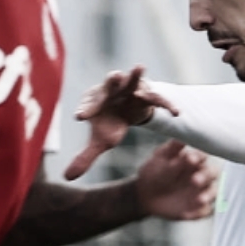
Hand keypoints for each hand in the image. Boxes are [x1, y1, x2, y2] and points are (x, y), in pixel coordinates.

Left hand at [64, 67, 178, 179]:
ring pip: (133, 81)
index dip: (85, 110)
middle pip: (110, 82)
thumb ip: (85, 157)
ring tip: (140, 67)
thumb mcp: (100, 140)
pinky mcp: (148, 95)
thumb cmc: (110, 123)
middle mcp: (113, 91)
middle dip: (113, 80)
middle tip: (115, 76)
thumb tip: (67, 178)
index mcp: (96, 100)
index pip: (88, 104)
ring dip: (136, 75)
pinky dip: (167, 105)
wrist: (128, 110)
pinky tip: (177, 114)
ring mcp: (131, 90)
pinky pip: (158, 99)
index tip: (79, 117)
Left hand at [135, 140, 217, 220]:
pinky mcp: (198, 208)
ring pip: (214, 192)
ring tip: (200, 199)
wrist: (144, 193)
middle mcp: (202, 175)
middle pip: (213, 173)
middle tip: (195, 180)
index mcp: (194, 160)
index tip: (191, 159)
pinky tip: (194, 213)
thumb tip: (183, 134)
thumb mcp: (160, 157)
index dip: (199, 157)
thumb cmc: (154, 171)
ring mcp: (201, 192)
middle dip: (206, 176)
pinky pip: (205, 211)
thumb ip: (173, 148)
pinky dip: (202, 211)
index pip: (203, 156)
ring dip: (209, 195)